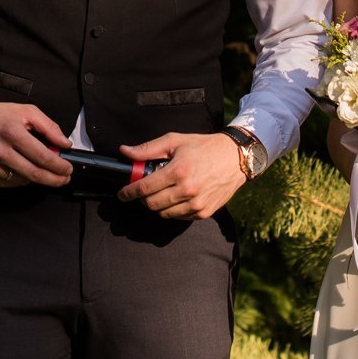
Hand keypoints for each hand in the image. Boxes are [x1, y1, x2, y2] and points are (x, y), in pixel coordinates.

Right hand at [0, 100, 72, 187]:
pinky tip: (21, 169)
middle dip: (53, 179)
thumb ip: (49, 127)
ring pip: (22, 181)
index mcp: (13, 133)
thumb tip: (64, 144)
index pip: (42, 157)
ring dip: (36, 178)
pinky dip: (19, 179)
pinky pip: (8, 184)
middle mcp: (0, 151)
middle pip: (34, 174)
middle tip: (63, 179)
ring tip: (40, 169)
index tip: (67, 169)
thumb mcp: (26, 112)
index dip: (58, 166)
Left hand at [117, 130, 248, 220]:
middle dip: (142, 199)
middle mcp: (187, 190)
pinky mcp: (204, 212)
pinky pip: (179, 217)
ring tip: (163, 191)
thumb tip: (125, 152)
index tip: (122, 194)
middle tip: (144, 190)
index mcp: (178, 171)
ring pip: (164, 213)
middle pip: (151, 204)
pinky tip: (178, 196)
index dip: (128, 192)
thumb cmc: (204, 147)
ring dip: (157, 205)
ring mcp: (196, 204)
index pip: (144, 188)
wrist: (235, 158)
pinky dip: (173, 209)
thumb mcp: (175, 141)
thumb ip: (148, 149)